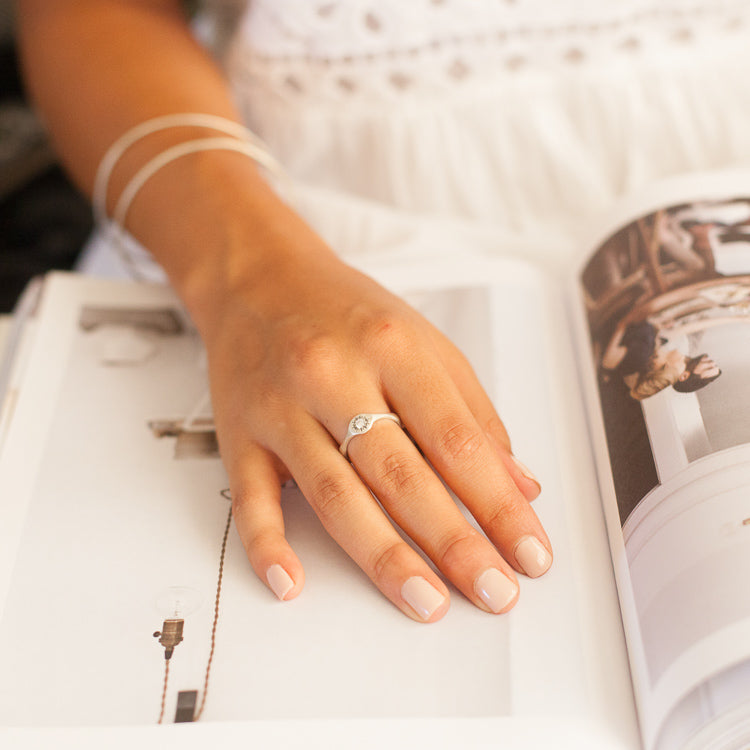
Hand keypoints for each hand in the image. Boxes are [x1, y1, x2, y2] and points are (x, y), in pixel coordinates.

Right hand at [200, 249, 551, 622]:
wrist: (258, 278)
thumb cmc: (346, 312)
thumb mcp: (423, 342)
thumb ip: (471, 412)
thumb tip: (519, 484)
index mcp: (393, 349)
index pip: (457, 441)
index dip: (499, 503)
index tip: (529, 552)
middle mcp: (334, 376)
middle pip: (401, 475)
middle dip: (454, 543)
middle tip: (494, 592)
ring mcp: (281, 407)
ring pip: (335, 494)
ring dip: (383, 556)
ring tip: (426, 603)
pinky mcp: (239, 432)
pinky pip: (251, 496)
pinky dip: (268, 543)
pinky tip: (294, 583)